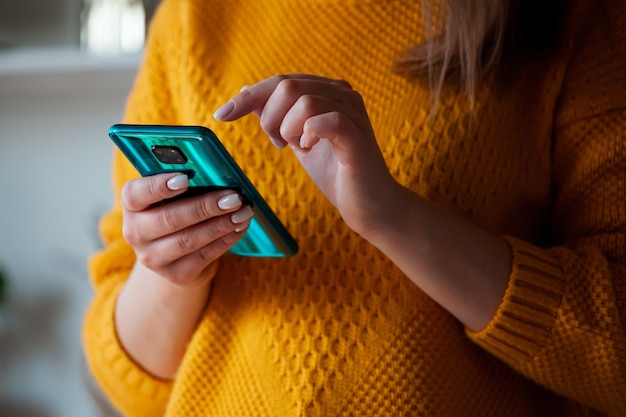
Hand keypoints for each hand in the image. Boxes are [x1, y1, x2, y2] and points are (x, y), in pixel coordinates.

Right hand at [121, 172, 253, 285]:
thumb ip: (186, 184)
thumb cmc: (178, 211)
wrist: (174, 257)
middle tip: (233, 197)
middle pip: (169, 219)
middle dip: (205, 207)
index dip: (158, 186)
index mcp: (132, 206)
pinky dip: (226, 239)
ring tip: (243, 212)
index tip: (184, 178)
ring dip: (221, 224)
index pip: (135, 194)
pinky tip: (239, 227)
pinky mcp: (176, 274)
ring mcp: (154, 258)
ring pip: (189, 240)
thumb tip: (217, 175)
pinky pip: (204, 256)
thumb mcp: (173, 197)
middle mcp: (136, 233)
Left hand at [214, 74, 403, 238]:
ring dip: (288, 128)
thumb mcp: (297, 140)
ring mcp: (354, 112)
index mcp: (328, 91)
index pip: (281, 80)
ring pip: (304, 100)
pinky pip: (326, 120)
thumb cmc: (335, 173)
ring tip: (296, 147)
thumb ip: (277, 116)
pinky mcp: (358, 135)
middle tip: (279, 144)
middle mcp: (343, 93)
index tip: (222, 114)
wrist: (368, 205)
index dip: (249, 96)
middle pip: (288, 85)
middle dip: (270, 118)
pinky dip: (308, 134)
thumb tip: (246, 93)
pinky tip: (309, 148)